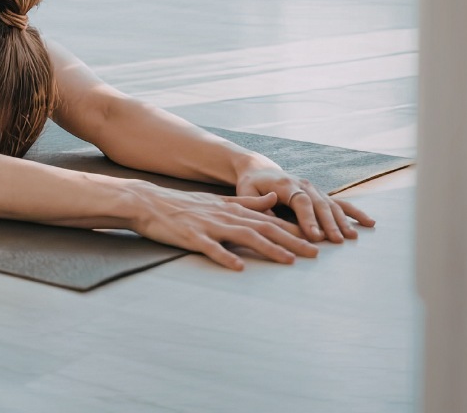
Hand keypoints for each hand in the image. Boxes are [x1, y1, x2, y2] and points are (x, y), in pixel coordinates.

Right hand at [130, 183, 319, 270]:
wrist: (148, 202)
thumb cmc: (183, 205)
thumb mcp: (218, 200)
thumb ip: (247, 202)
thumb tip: (274, 199)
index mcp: (233, 209)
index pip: (270, 220)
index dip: (295, 230)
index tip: (317, 240)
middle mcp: (226, 216)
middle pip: (265, 228)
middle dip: (292, 241)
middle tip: (315, 254)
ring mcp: (209, 226)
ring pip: (244, 237)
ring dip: (269, 249)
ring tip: (288, 261)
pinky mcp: (192, 236)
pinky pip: (210, 248)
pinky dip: (225, 257)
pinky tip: (238, 268)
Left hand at [235, 163, 375, 243]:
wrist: (260, 169)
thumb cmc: (251, 184)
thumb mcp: (246, 192)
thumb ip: (258, 203)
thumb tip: (272, 214)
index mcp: (285, 184)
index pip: (300, 201)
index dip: (308, 218)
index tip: (315, 235)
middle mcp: (303, 184)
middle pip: (319, 204)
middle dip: (329, 223)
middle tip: (336, 241)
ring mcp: (314, 189)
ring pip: (331, 204)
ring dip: (342, 221)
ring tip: (351, 237)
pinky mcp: (320, 194)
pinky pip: (340, 203)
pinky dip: (354, 212)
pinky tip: (369, 223)